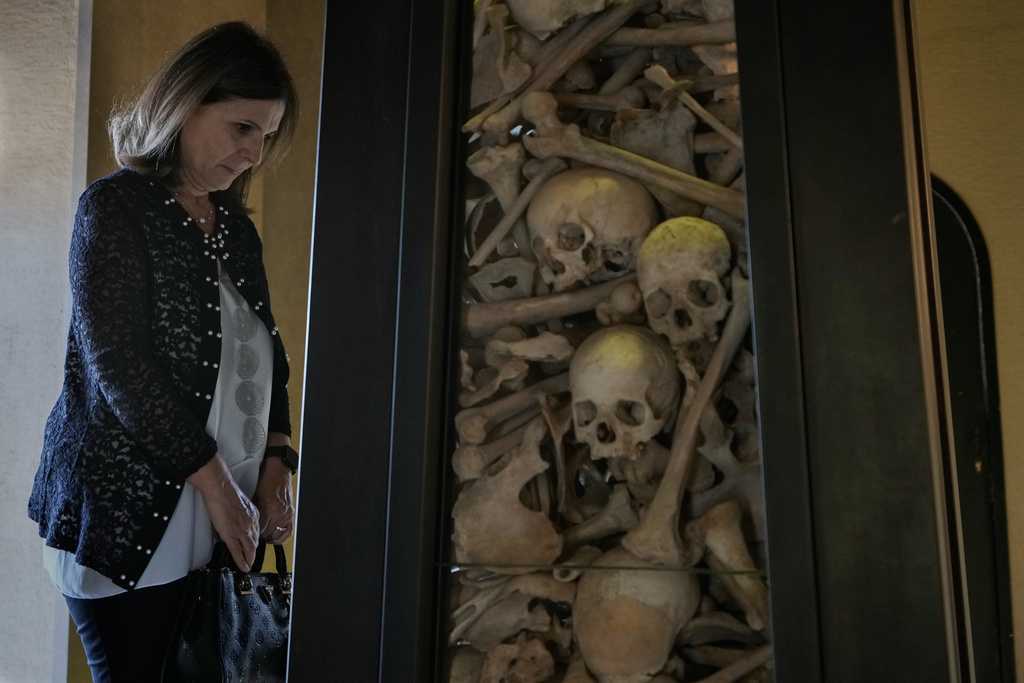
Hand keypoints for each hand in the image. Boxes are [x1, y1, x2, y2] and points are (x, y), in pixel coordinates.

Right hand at [187, 455, 260, 570]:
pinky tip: (243, 567)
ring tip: (247, 565)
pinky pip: (237, 551)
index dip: (254, 542)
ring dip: (248, 558)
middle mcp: (251, 523)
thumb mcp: (240, 502)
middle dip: (253, 552)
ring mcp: (242, 529)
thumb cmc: (225, 491)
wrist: (220, 487)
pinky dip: (241, 561)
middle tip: (250, 559)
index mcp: (254, 514)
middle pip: (254, 542)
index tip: (252, 548)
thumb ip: (241, 512)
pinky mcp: (231, 534)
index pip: (256, 532)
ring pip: (248, 549)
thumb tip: (237, 518)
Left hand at [253, 455, 294, 543]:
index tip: (248, 535)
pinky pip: (288, 530)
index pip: (260, 529)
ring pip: (277, 533)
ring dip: (269, 536)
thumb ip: (254, 512)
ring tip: (263, 536)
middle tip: (253, 536)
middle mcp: (280, 512)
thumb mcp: (255, 496)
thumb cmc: (266, 479)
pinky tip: (275, 538)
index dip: (253, 533)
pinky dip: (282, 536)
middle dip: (259, 536)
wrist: (278, 469)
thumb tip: (250, 524)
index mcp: (269, 507)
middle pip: (268, 533)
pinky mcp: (291, 512)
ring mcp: (287, 513)